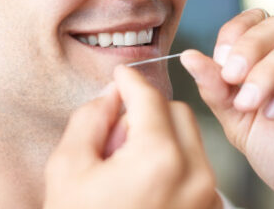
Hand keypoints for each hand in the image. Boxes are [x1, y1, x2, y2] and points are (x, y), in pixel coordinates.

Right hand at [44, 66, 221, 208]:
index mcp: (158, 159)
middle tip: (116, 137)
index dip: (129, 81)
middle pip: (178, 113)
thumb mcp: (68, 167)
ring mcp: (206, 199)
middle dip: (148, 113)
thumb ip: (91, 118)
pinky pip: (197, 171)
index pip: (149, 97)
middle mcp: (194, 176)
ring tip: (128, 169)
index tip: (120, 76)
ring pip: (191, 141)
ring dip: (163, 139)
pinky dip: (174, 166)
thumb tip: (111, 94)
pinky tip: (143, 188)